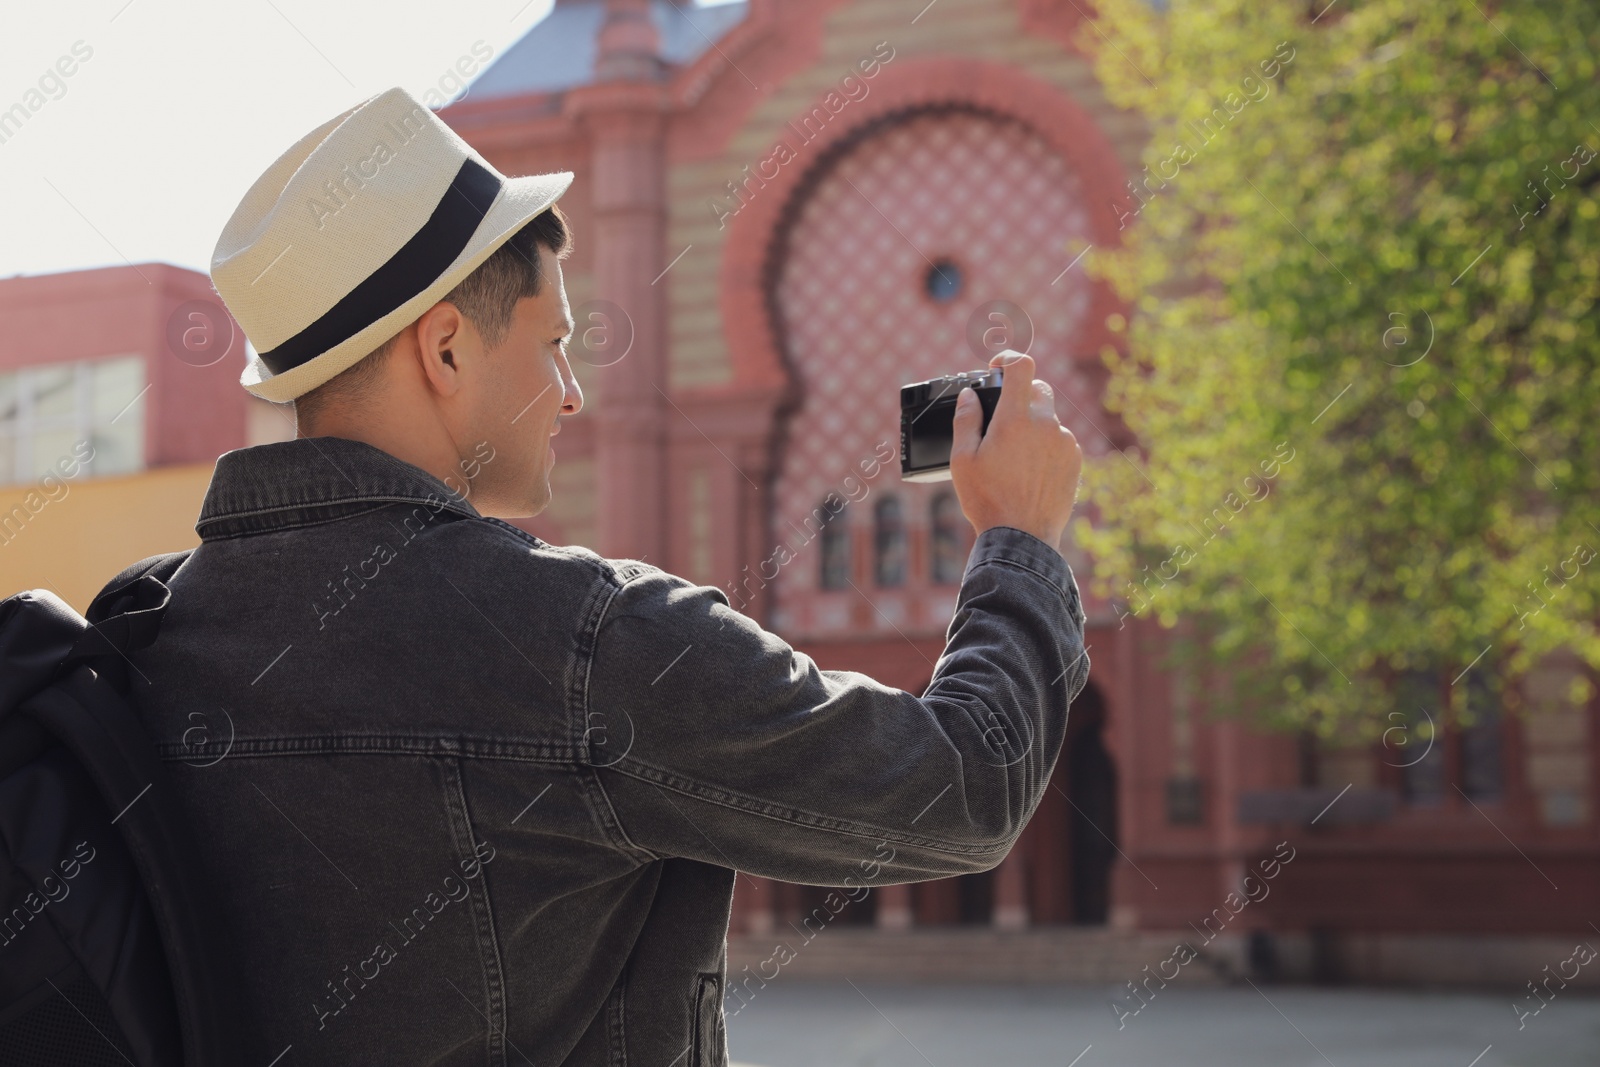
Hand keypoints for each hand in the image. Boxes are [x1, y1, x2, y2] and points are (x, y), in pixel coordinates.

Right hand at [949, 350, 1082, 549]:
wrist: (1022, 538)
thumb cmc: (988, 500)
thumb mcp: (963, 460)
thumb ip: (965, 421)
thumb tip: (969, 396)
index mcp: (1015, 419)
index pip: (1021, 366)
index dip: (1008, 359)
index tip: (997, 368)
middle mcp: (1045, 424)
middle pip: (1038, 388)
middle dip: (1020, 396)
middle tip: (1002, 419)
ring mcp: (1064, 441)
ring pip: (1049, 417)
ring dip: (1033, 424)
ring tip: (1014, 457)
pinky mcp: (1075, 459)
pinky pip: (1060, 439)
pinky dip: (1046, 445)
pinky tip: (1030, 470)